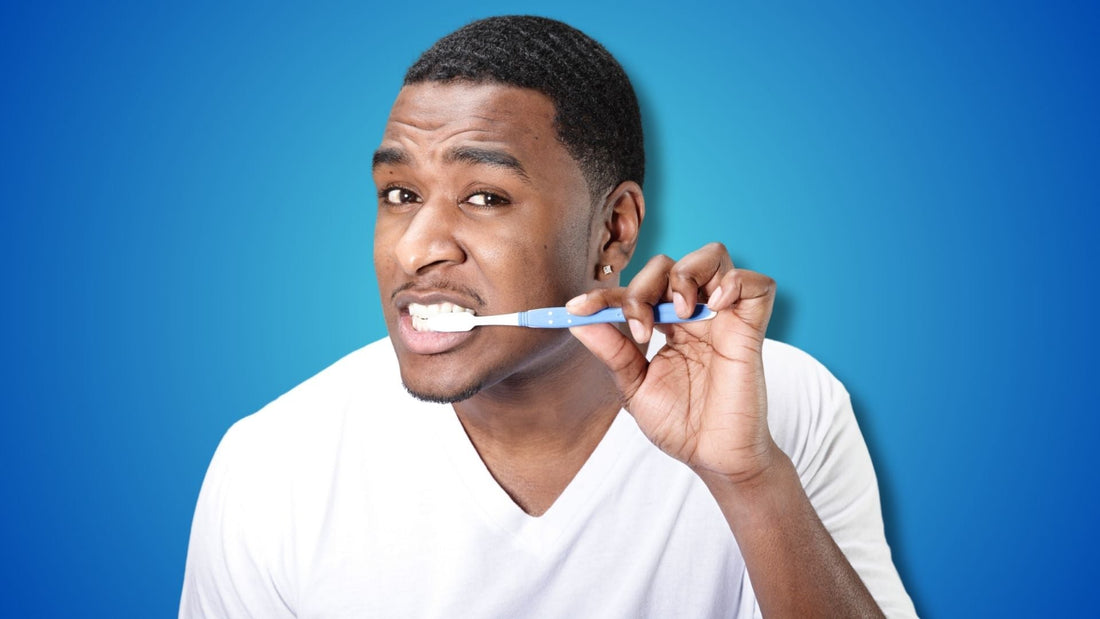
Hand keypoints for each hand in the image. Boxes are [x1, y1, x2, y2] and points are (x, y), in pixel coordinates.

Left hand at [568, 243, 780, 484]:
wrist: (712, 458)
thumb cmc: (680, 425)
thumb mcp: (635, 388)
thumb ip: (612, 352)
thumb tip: (578, 322)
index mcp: (666, 327)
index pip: (636, 290)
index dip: (605, 294)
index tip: (576, 308)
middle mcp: (695, 316)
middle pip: (670, 265)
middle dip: (644, 287)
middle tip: (639, 327)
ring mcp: (724, 319)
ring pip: (713, 256)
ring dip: (686, 273)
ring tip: (681, 310)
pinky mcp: (751, 329)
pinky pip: (756, 284)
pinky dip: (735, 282)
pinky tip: (715, 304)